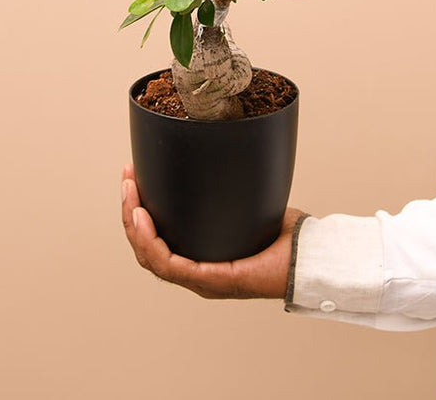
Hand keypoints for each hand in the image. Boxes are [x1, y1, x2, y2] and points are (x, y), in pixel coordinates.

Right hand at [121, 162, 304, 298]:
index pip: (156, 241)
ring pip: (150, 257)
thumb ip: (230, 190)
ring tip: (129, 194)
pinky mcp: (211, 281)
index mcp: (201, 259)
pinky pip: (170, 266)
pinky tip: (141, 218)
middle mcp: (196, 273)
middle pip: (146, 248)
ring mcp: (201, 280)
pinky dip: (151, 242)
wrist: (309, 257)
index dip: (137, 213)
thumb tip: (221, 154)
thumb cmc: (285, 236)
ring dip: (133, 224)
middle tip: (127, 179)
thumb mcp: (248, 205)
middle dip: (129, 212)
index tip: (133, 179)